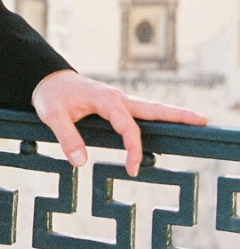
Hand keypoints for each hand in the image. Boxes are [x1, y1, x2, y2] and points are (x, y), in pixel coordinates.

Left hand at [32, 69, 206, 177]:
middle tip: (202, 120)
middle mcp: (117, 97)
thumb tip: (81, 163)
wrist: (47, 79)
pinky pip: (142, 111)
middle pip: (152, 108)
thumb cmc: (50, 96)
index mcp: (105, 99)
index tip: (132, 169)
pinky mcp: (117, 104)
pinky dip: (159, 115)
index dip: (133, 148)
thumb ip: (67, 137)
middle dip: (177, 115)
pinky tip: (170, 122)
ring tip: (197, 120)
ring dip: (173, 114)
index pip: (128, 127)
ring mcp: (119, 99)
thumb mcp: (52, 116)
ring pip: (151, 108)